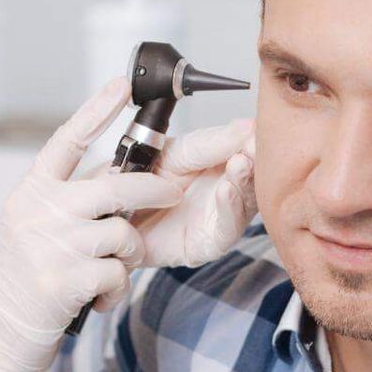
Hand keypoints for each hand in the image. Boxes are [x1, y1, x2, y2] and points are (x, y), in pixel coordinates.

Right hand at [0, 79, 181, 371]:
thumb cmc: (27, 276)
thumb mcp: (35, 226)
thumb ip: (69, 201)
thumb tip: (121, 178)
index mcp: (31, 192)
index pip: (66, 141)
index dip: (95, 111)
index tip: (121, 85)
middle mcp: (38, 212)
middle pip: (114, 187)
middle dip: (154, 192)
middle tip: (175, 193)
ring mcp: (49, 245)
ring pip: (123, 234)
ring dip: (129, 255)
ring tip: (109, 270)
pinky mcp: (61, 280)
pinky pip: (118, 272)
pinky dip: (117, 288)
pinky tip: (97, 296)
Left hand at [130, 118, 256, 267]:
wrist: (113, 216)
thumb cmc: (143, 183)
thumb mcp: (176, 153)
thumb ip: (211, 143)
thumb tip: (247, 126)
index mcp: (224, 165)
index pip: (250, 152)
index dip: (255, 141)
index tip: (258, 129)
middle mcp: (229, 193)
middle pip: (255, 178)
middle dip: (256, 161)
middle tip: (254, 145)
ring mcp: (221, 220)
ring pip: (246, 203)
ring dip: (244, 182)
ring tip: (240, 163)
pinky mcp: (207, 245)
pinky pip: (226, 230)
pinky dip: (229, 210)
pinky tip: (227, 191)